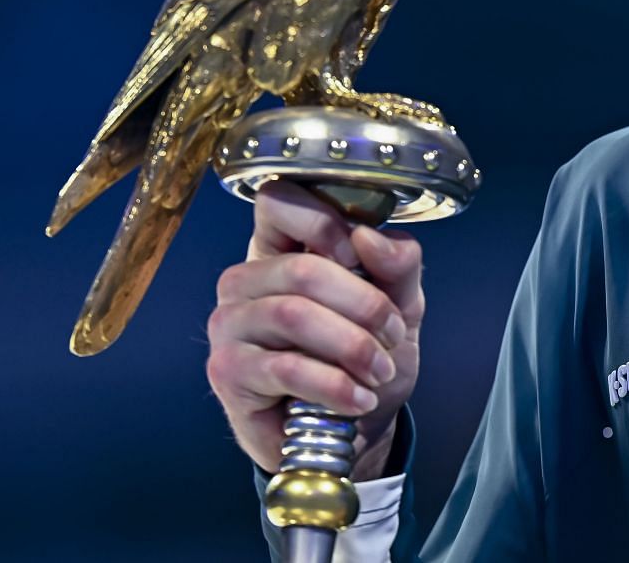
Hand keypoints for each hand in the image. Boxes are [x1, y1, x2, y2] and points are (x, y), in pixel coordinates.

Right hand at [205, 180, 424, 479]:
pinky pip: (286, 368)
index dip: (327, 223)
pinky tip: (358, 398)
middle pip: (303, 270)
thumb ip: (398, 263)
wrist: (352, 426)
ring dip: (353, 347)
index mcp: (280, 247)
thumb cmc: (365, 355)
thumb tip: (369, 238)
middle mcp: (245, 280)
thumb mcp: (399, 302)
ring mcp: (230, 325)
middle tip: (392, 335)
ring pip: (295, 316)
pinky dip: (335, 384)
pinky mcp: (228, 372)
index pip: (279, 201)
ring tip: (379, 371)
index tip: (362, 258)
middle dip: (364, 305)